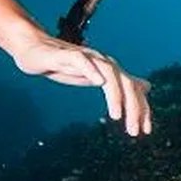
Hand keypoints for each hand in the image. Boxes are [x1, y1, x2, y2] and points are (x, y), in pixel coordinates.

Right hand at [7, 29, 152, 135]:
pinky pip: (82, 60)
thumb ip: (120, 84)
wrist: (34, 48)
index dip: (142, 109)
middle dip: (134, 107)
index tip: (145, 131)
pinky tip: (98, 82)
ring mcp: (87, 57)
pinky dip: (92, 69)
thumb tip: (146, 87)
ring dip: (116, 95)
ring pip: (109, 73)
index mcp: (110, 71)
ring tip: (117, 116)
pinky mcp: (67, 54)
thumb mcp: (96, 78)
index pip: (133, 90)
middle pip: (126, 83)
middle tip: (133, 131)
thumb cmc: (65, 65)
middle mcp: (103, 62)